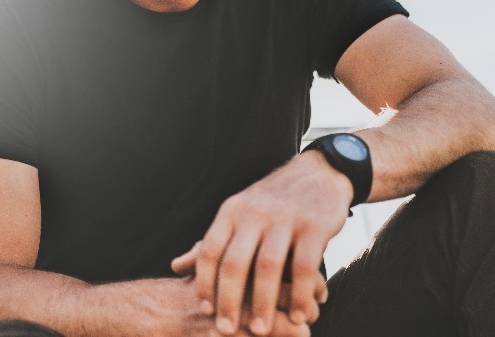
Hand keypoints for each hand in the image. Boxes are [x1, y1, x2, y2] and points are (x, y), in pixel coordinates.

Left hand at [171, 152, 350, 334]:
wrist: (318, 173)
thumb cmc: (272, 203)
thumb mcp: (237, 214)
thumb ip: (211, 242)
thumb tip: (176, 267)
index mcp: (231, 211)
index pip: (210, 250)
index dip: (205, 282)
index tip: (205, 310)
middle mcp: (254, 213)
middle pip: (234, 262)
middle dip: (229, 300)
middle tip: (227, 329)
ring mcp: (285, 219)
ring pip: (268, 266)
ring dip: (263, 303)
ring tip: (260, 330)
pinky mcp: (314, 226)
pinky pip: (304, 266)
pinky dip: (301, 294)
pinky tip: (300, 315)